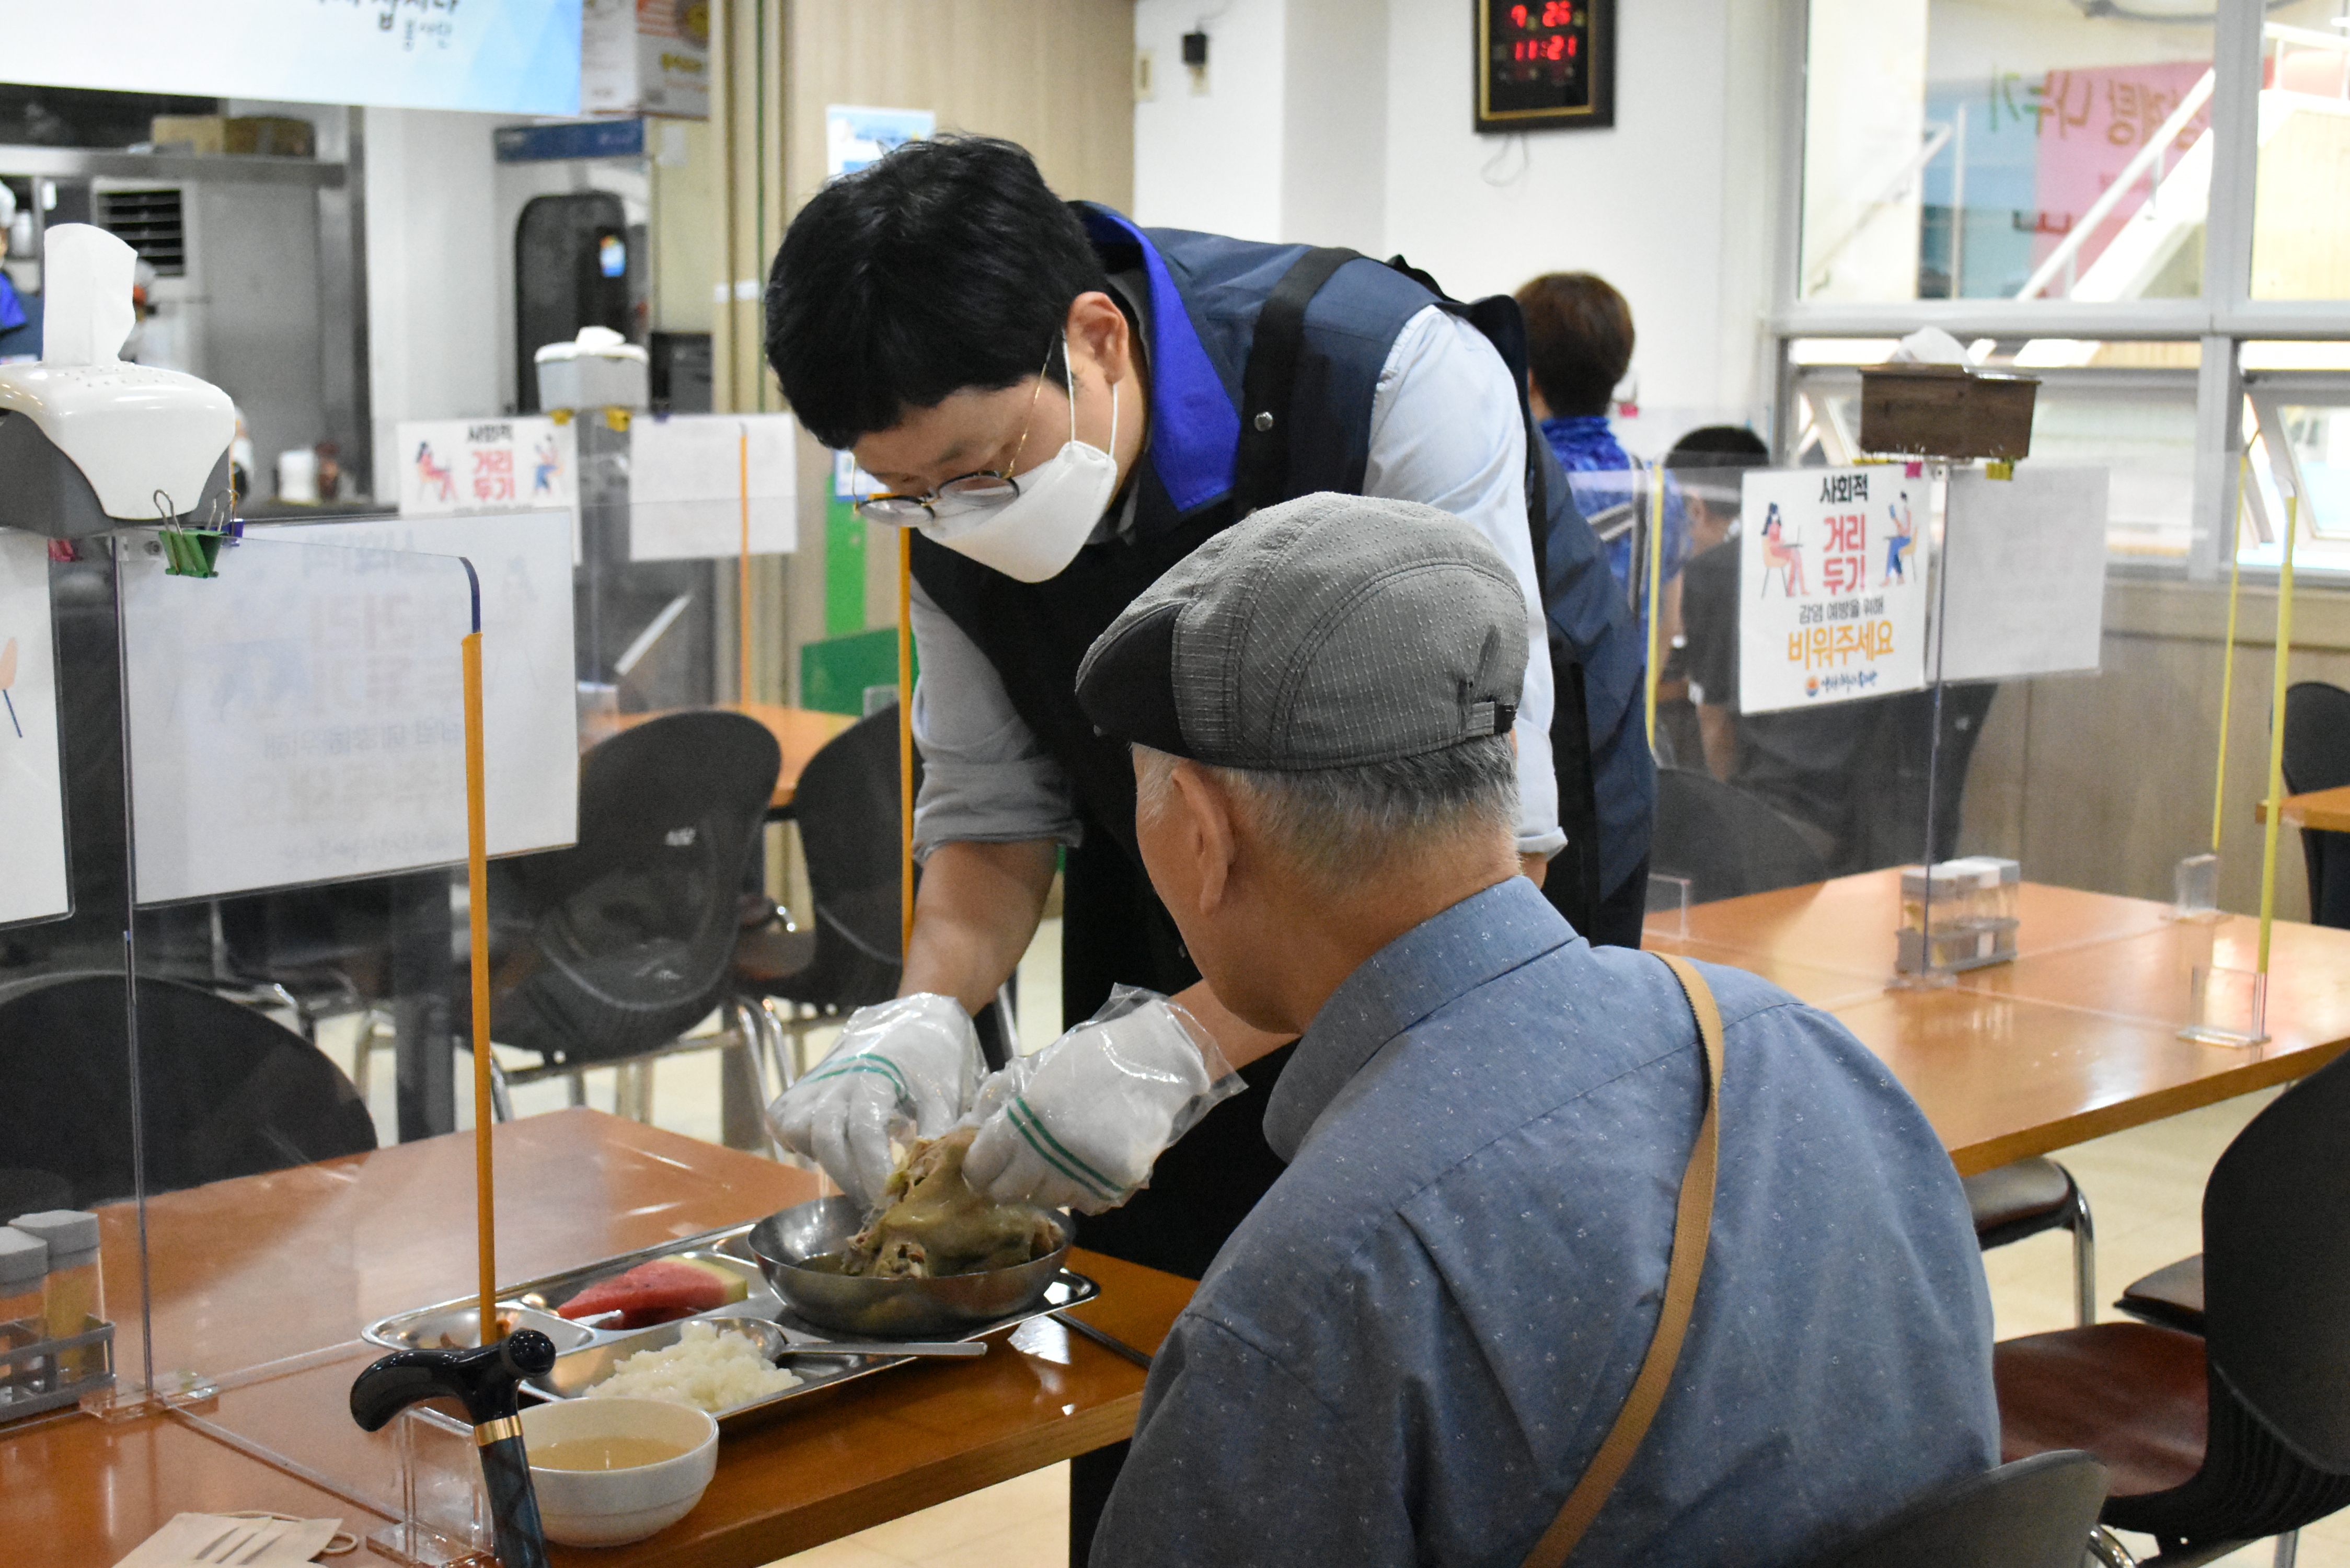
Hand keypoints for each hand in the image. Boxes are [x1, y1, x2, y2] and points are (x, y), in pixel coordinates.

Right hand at [765, 994, 980, 1210]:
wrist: (912, 1018)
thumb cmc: (932, 1058)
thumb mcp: (945, 1091)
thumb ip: (939, 1129)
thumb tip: (930, 1173)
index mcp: (876, 1076)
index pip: (864, 1130)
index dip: (873, 1170)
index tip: (889, 1200)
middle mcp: (839, 1077)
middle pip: (825, 1136)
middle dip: (848, 1178)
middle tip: (873, 1202)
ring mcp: (817, 1080)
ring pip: (798, 1128)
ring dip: (822, 1160)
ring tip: (854, 1177)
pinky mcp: (804, 1085)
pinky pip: (784, 1120)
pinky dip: (797, 1141)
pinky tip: (825, 1152)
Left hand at [962, 993, 1238, 1213]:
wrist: (1155, 1061)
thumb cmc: (1094, 1058)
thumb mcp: (1040, 1069)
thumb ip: (1007, 1100)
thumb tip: (975, 1128)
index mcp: (1024, 1118)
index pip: (982, 1167)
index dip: (979, 1170)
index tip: (984, 1168)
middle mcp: (1048, 1152)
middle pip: (1008, 1194)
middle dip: (1009, 1183)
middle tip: (1021, 1169)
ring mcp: (1082, 1173)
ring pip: (1048, 1201)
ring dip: (1049, 1186)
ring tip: (1062, 1161)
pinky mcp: (1113, 1185)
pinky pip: (1086, 1204)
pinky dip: (1084, 1192)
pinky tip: (1089, 1168)